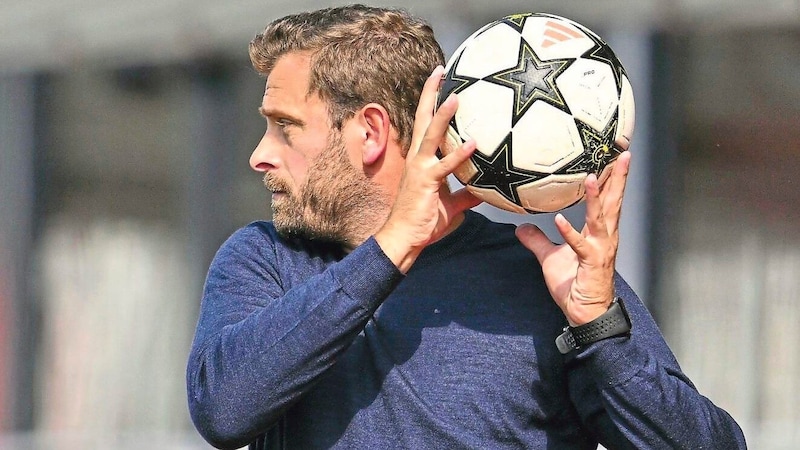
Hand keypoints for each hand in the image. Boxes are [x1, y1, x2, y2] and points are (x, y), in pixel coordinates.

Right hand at [375, 66, 479, 272]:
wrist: (404, 239)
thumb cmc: (424, 222)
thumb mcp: (451, 205)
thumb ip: (468, 195)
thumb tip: (488, 191)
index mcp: (422, 160)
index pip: (426, 124)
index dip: (432, 102)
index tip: (441, 81)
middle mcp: (418, 158)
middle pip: (423, 119)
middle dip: (431, 94)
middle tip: (440, 70)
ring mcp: (420, 169)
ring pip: (432, 136)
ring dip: (443, 115)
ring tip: (456, 96)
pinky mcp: (426, 183)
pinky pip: (445, 166)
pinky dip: (458, 155)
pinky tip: (473, 144)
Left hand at [515, 151, 631, 325]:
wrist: (585, 314)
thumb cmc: (575, 285)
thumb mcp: (550, 258)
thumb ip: (537, 240)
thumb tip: (520, 227)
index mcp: (599, 233)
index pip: (607, 200)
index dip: (611, 178)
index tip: (615, 156)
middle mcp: (604, 237)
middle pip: (613, 202)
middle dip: (619, 178)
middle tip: (624, 154)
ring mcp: (599, 250)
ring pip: (600, 218)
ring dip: (596, 198)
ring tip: (592, 176)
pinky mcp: (590, 264)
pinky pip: (579, 246)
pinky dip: (570, 233)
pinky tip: (560, 220)